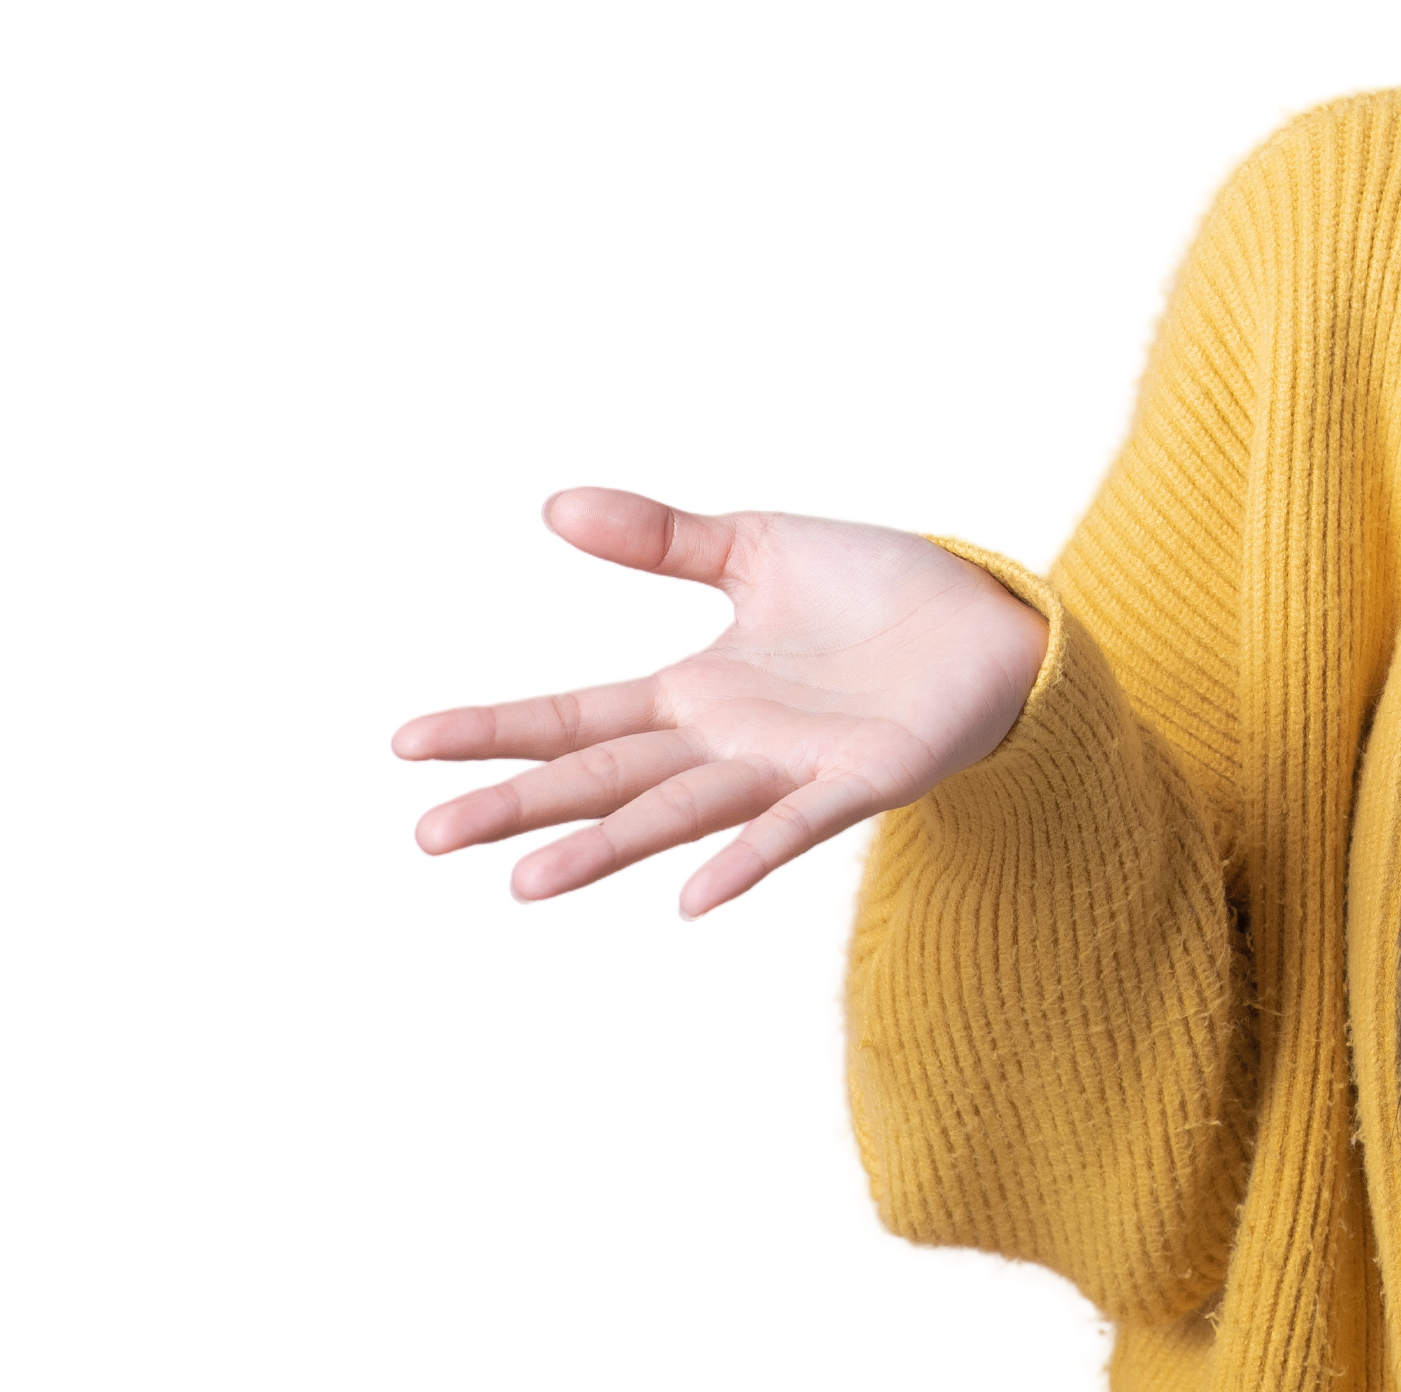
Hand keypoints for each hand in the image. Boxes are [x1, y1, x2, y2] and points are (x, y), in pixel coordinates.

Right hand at [395, 488, 1051, 916]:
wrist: (994, 616)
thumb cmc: (880, 591)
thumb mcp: (760, 546)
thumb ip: (664, 539)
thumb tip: (554, 504)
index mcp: (696, 693)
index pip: (574, 716)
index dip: (496, 730)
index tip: (406, 742)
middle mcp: (729, 743)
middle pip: (605, 779)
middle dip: (520, 806)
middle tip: (430, 835)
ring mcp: (791, 769)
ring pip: (680, 813)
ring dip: (605, 848)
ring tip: (525, 884)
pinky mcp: (864, 779)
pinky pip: (796, 826)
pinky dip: (746, 859)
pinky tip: (693, 896)